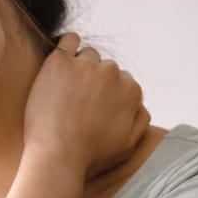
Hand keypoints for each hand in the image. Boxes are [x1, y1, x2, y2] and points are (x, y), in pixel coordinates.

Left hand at [22, 31, 149, 180]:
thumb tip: (141, 103)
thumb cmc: (89, 157)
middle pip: (106, 67)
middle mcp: (112, 74)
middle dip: (94, 81)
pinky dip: (67, 47)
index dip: (107, 95)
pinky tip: (62, 62)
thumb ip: (141, 120)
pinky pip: (68, 41)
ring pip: (87, 55)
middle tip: (77, 103)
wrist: (56, 157)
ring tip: (65, 91)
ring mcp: (85, 66)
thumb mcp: (127, 146)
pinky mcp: (60, 63)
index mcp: (131, 91)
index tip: (93, 107)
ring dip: (79, 67)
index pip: (123, 81)